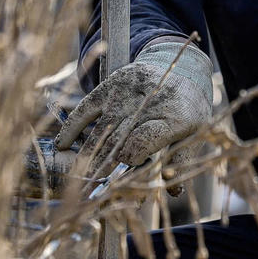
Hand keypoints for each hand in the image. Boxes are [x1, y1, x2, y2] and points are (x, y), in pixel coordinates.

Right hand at [55, 39, 212, 180]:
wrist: (179, 66)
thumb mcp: (195, 132)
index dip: (132, 156)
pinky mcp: (110, 86)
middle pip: (120, 138)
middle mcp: (147, 104)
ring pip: (102, 129)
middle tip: (89, 189)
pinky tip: (62, 146)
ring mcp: (126, 94)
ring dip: (87, 155)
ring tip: (77, 177)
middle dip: (103, 165)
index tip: (123, 169)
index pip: (145, 139)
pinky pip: (87, 108)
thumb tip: (173, 192)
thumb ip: (181, 161)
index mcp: (173, 117)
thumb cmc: (186, 108)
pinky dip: (73, 127)